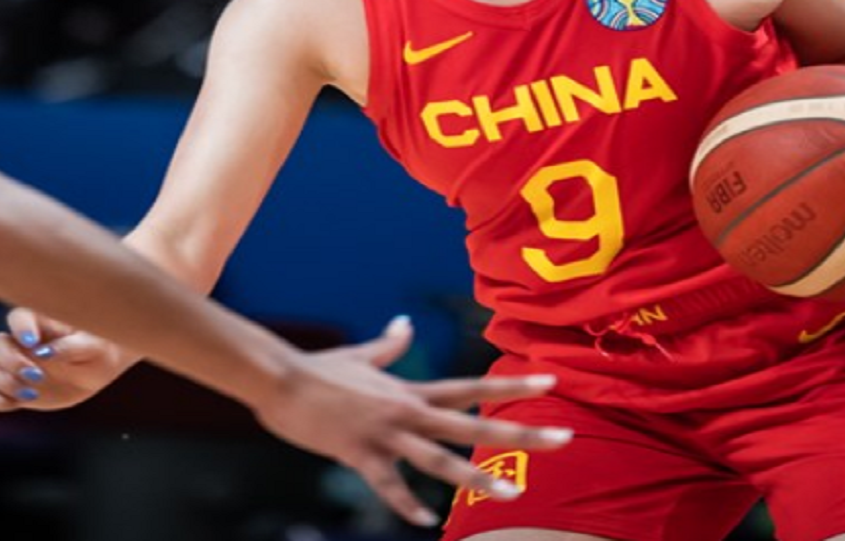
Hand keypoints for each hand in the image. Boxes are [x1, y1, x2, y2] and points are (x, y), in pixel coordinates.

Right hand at [0, 307, 131, 411]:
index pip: (17, 318)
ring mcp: (11, 366)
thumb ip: (70, 346)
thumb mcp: (94, 347)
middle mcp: (18, 342)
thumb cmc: (98, 350)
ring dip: (1, 382)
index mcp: (39, 322)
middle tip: (37, 375)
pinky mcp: (11, 389)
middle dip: (9, 362)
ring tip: (31, 393)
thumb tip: (45, 352)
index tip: (33, 343)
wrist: (98, 371)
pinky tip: (16, 402)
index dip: (19, 329)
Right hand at [250, 316, 568, 528]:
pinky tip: (426, 521)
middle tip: (565, 438)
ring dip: (476, 477)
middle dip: (520, 433)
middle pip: (472, 423)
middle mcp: (406, 410)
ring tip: (514, 493)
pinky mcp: (359, 454)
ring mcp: (385, 433)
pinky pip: (388, 485)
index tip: (551, 382)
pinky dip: (406, 504)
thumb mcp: (360, 355)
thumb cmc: (319, 369)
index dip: (512, 384)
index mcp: (410, 389)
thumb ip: (388, 345)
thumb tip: (404, 323)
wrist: (280, 379)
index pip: (471, 387)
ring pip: (439, 459)